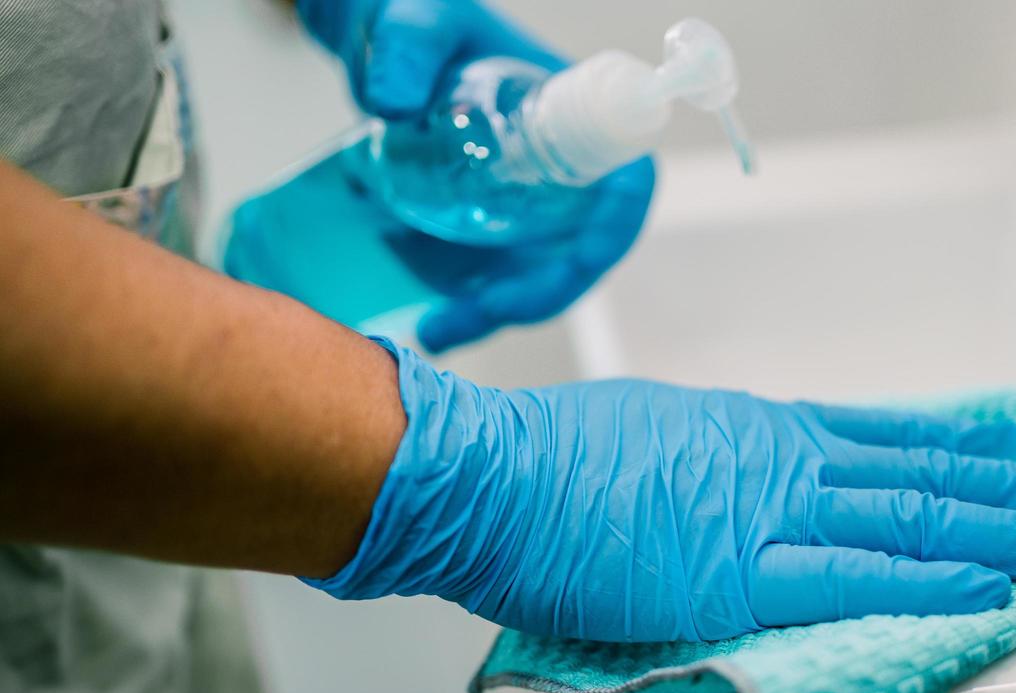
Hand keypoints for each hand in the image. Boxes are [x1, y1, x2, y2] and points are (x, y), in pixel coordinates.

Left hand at [296, 0, 654, 352]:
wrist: (382, 55)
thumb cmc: (418, 25)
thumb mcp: (415, 19)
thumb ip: (406, 42)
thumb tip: (393, 103)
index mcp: (571, 117)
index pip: (626, 182)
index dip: (615, 227)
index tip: (580, 259)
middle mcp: (559, 176)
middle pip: (579, 255)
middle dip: (537, 295)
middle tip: (477, 310)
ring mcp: (525, 213)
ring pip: (534, 284)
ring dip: (494, 318)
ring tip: (434, 331)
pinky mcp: (487, 238)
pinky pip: (491, 289)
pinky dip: (465, 316)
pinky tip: (425, 329)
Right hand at [309, 341, 1015, 641]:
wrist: (489, 476)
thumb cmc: (551, 463)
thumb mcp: (654, 439)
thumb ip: (715, 467)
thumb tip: (733, 484)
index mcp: (761, 433)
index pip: (891, 437)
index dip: (970, 446)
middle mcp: (785, 461)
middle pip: (928, 472)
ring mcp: (769, 513)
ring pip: (916, 516)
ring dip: (1011, 530)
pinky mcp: (741, 573)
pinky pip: (857, 574)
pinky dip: (932, 578)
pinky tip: (997, 584)